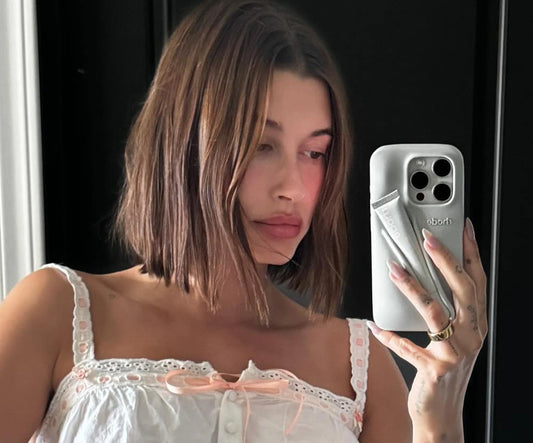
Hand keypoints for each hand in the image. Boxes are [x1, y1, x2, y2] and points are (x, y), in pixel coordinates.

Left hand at [368, 218, 486, 441]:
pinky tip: (374, 325)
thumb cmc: (444, 370)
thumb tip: (420, 274)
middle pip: (462, 290)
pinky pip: (407, 347)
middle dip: (445, 260)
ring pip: (435, 313)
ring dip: (412, 288)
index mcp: (476, 324)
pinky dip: (389, 336)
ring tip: (393, 269)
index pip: (477, 281)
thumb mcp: (452, 338)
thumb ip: (444, 311)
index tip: (462, 228)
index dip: (471, 253)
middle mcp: (471, 336)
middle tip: (426, 238)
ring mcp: (455, 354)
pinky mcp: (435, 370)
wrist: (443, 413)